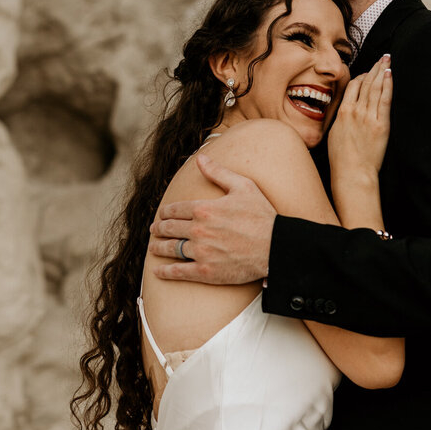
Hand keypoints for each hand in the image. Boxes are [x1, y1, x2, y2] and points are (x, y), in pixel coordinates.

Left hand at [148, 155, 274, 283]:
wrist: (276, 247)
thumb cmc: (262, 216)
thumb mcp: (243, 187)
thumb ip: (218, 172)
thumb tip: (200, 158)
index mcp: (204, 208)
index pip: (175, 209)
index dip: (165, 212)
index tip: (161, 214)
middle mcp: (198, 230)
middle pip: (170, 228)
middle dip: (159, 228)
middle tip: (155, 229)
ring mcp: (201, 251)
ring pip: (171, 249)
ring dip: (158, 247)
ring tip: (154, 247)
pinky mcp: (206, 271)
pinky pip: (178, 271)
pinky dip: (165, 271)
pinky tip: (158, 270)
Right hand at [328, 54, 392, 184]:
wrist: (352, 173)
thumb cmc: (341, 159)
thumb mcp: (335, 135)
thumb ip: (342, 120)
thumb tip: (346, 114)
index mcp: (343, 112)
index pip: (353, 86)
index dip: (362, 76)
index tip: (368, 72)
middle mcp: (355, 111)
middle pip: (366, 83)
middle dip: (375, 68)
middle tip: (382, 57)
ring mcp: (368, 117)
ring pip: (375, 88)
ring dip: (382, 71)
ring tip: (387, 60)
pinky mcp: (381, 124)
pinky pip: (384, 99)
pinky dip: (388, 85)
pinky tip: (390, 75)